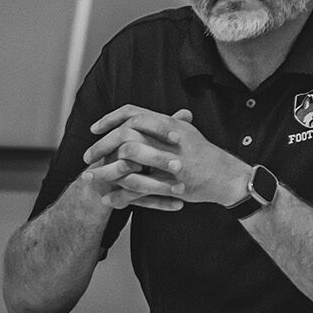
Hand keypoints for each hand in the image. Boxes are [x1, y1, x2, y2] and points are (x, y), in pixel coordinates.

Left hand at [85, 105, 250, 206]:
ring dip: (104, 171)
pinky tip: (108, 198)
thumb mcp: (185, 132)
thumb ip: (165, 124)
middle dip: (101, 146)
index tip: (94, 128)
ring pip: (125, 163)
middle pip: (124, 136)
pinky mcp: (168, 183)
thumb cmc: (205, 155)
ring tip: (88, 177)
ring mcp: (167, 160)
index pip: (132, 113)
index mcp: (167, 124)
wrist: (225, 176)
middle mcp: (166, 138)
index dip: (110, 119)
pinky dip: (120, 195)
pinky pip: (137, 189)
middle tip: (87, 156)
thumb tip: (146, 117)